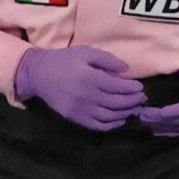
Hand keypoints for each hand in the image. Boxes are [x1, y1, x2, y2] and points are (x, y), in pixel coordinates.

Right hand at [13, 44, 145, 130]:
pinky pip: (96, 125)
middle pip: (116, 103)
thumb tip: (126, 70)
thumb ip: (107, 59)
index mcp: (89, 78)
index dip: (133, 89)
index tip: (140, 87)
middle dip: (133, 101)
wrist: (37, 74)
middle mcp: (85, 95)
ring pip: (109, 116)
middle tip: (141, 98)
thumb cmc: (63, 60)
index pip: (118, 87)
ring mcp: (79, 109)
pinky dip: (111, 125)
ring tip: (134, 109)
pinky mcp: (73, 117)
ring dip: (125, 113)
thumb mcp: (85, 52)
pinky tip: (119, 120)